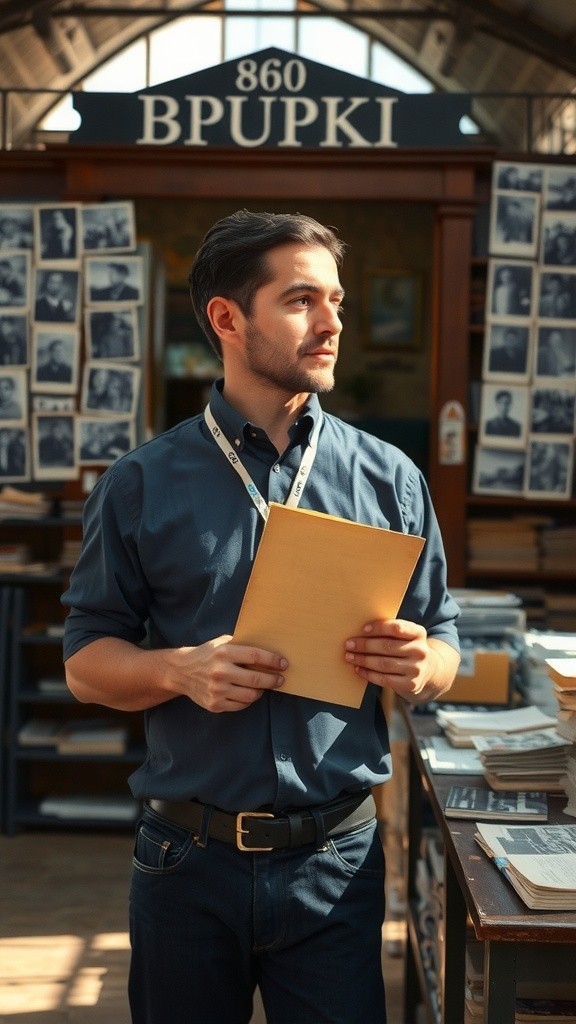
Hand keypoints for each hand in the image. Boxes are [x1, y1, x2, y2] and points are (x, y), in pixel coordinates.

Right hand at [167, 635, 286, 712]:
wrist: (181, 672)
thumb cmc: (206, 654)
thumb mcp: (220, 643)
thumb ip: (240, 645)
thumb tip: (267, 649)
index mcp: (223, 653)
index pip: (255, 656)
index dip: (273, 661)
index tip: (283, 664)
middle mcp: (220, 672)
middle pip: (256, 679)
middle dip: (273, 680)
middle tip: (280, 679)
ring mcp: (217, 690)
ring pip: (250, 695)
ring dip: (261, 691)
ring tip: (263, 686)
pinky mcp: (215, 704)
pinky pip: (240, 705)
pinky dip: (248, 700)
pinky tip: (248, 694)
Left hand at [344, 618, 457, 703]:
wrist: (429, 672)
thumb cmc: (408, 649)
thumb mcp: (407, 636)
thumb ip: (390, 632)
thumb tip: (361, 631)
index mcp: (419, 633)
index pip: (397, 628)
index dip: (379, 628)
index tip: (363, 629)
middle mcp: (420, 651)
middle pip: (387, 646)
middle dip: (365, 645)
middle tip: (349, 644)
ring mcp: (416, 669)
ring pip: (383, 663)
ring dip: (363, 660)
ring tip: (350, 656)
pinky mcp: (410, 684)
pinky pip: (384, 679)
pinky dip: (368, 674)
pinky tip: (358, 669)